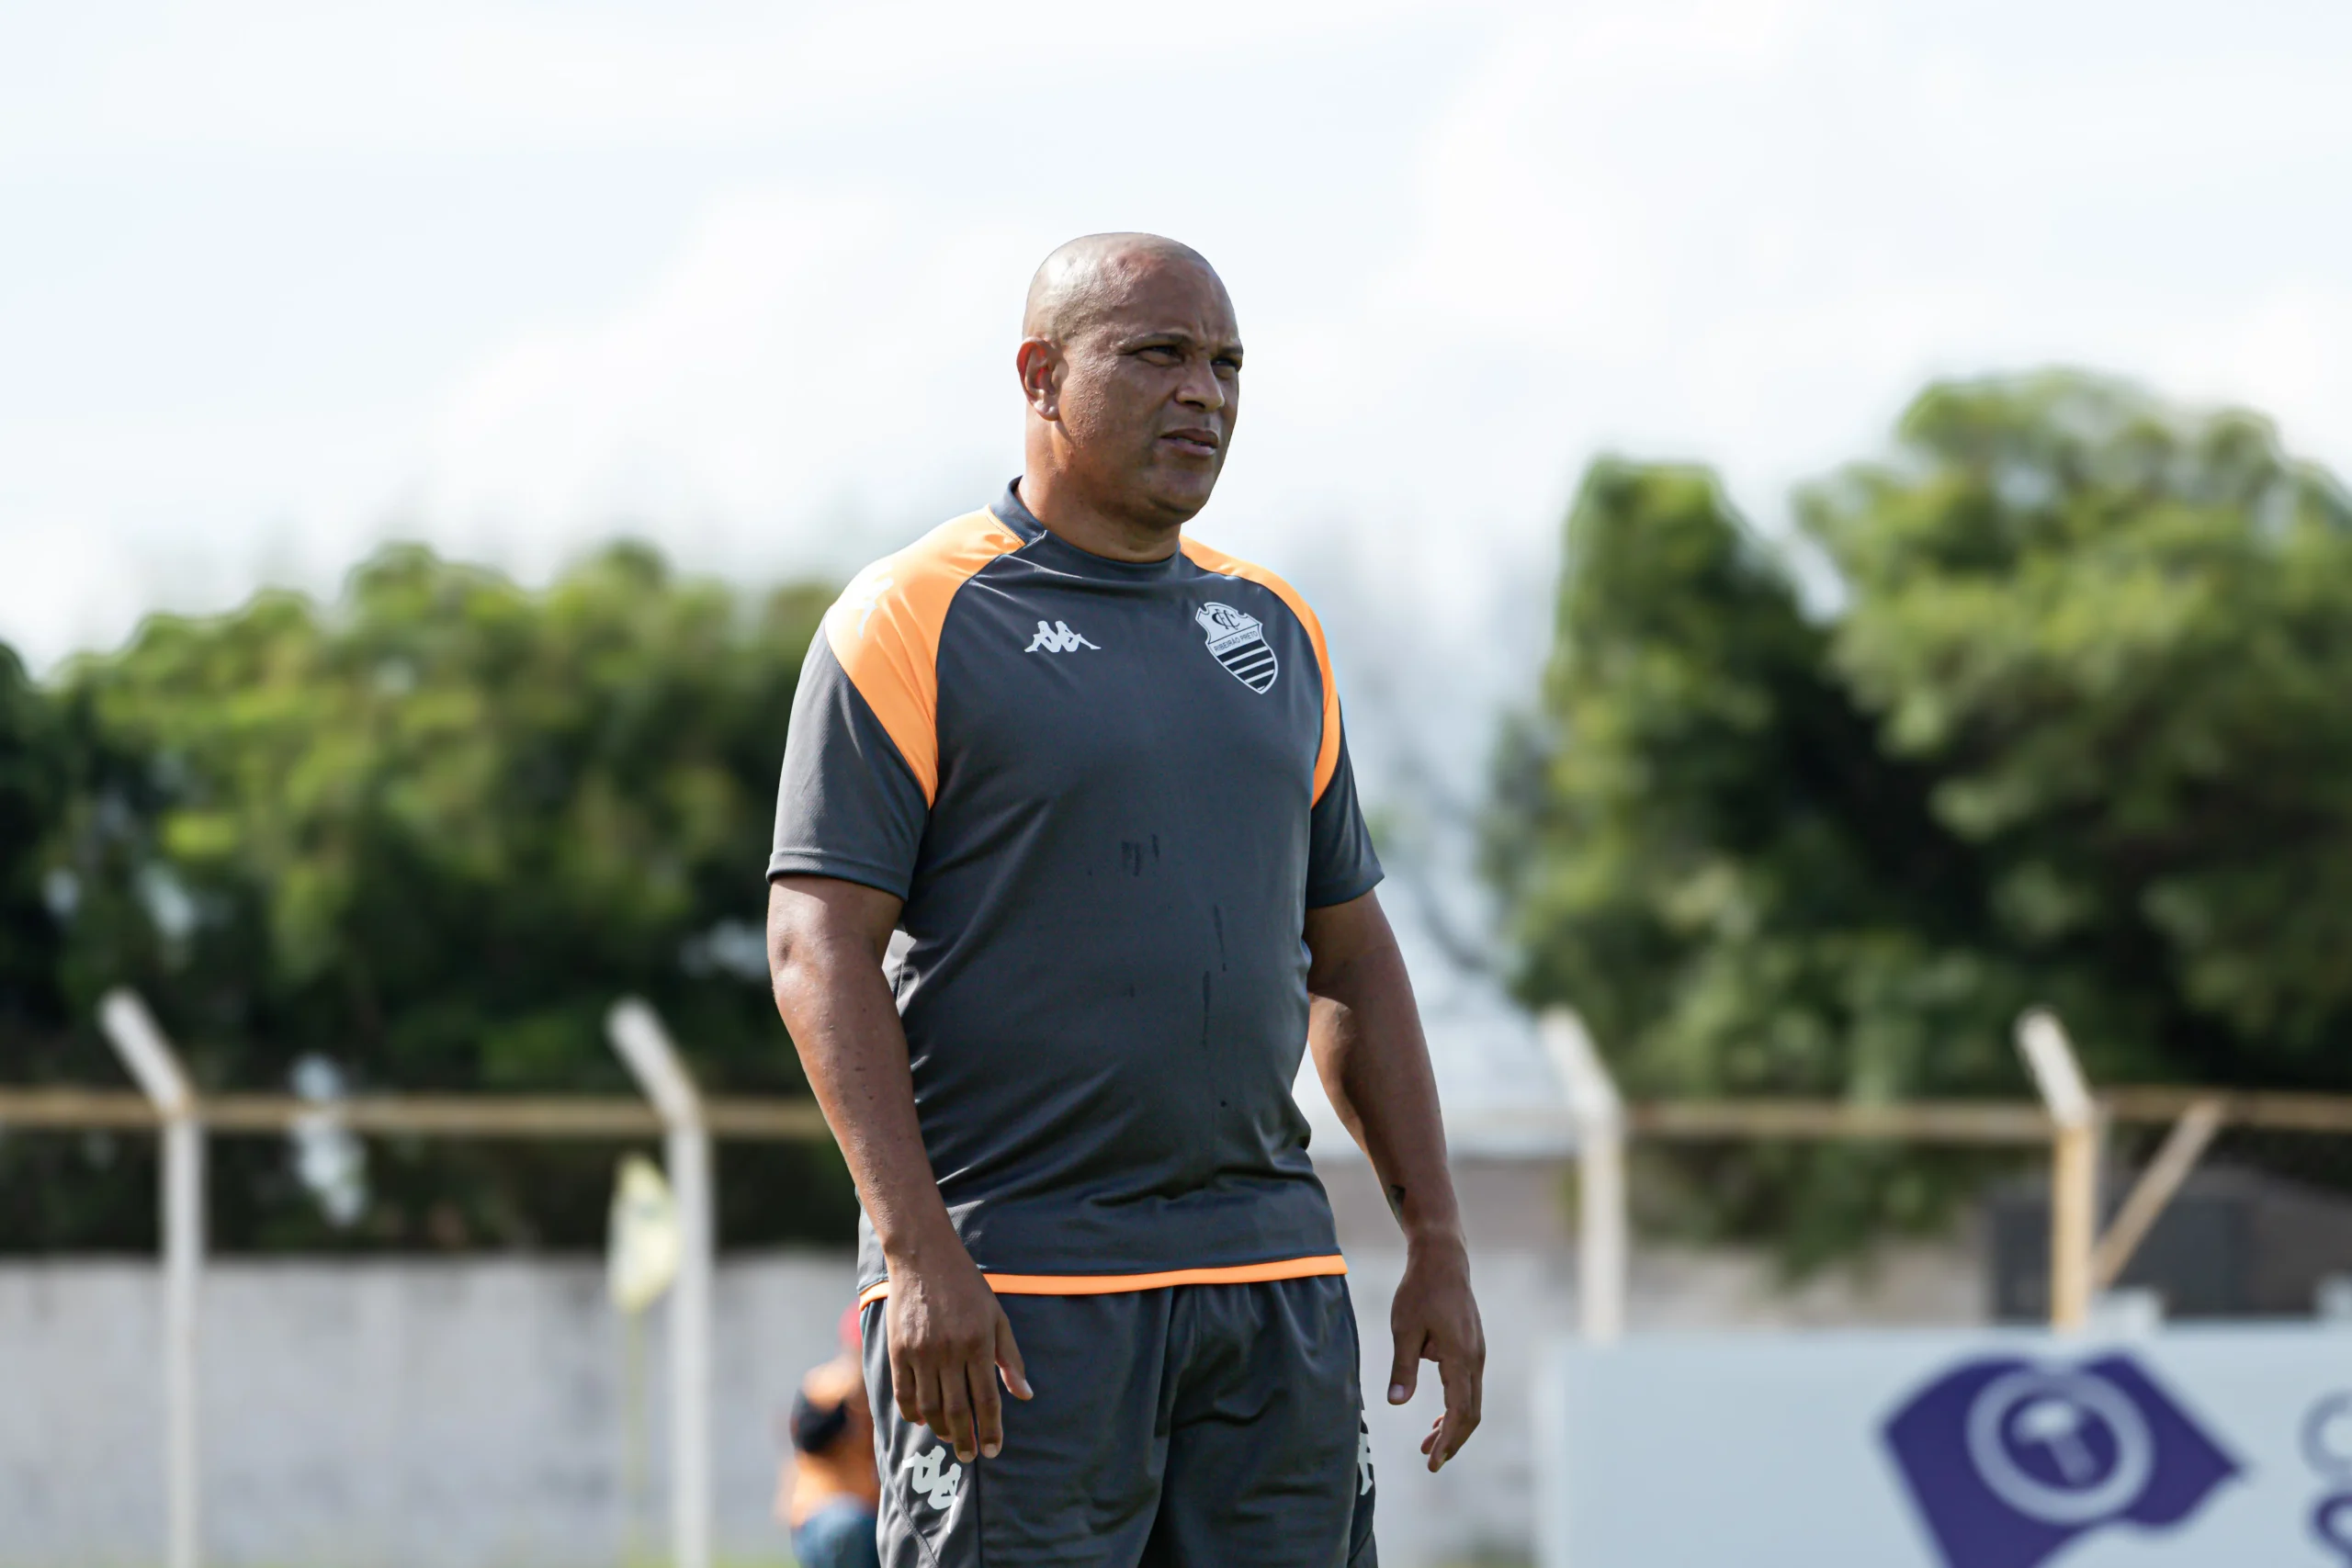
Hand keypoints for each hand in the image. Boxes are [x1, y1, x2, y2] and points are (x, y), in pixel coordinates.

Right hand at [884, 1239, 1032, 1462]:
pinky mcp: (899, 1349)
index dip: (991, 1429)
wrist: (925, 1257)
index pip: (987, 1399)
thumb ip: (1010, 1359)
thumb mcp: (997, 1318)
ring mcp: (921, 1351)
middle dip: (966, 1439)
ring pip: (930, 1406)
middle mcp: (950, 1351)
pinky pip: (904, 1392)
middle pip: (957, 1410)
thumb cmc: (968, 1288)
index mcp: (979, 1343)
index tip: (993, 1449)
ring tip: (950, 1438)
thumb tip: (1025, 1396)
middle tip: (971, 1456)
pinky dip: (913, 1412)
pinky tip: (923, 1420)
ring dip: (940, 1429)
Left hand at [1386, 1237, 1482, 1470]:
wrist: (1443, 1259)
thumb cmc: (1420, 1290)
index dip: (1447, 1439)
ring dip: (1452, 1425)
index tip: (1433, 1462)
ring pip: (1471, 1400)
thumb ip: (1402, 1367)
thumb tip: (1396, 1403)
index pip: (1459, 1411)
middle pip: (1471, 1413)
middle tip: (1430, 1462)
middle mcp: (1475, 1358)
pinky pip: (1468, 1386)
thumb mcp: (1404, 1329)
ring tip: (1427, 1445)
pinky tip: (1437, 1417)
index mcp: (1460, 1357)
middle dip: (1452, 1440)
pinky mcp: (1472, 1347)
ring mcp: (1477, 1353)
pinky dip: (1455, 1406)